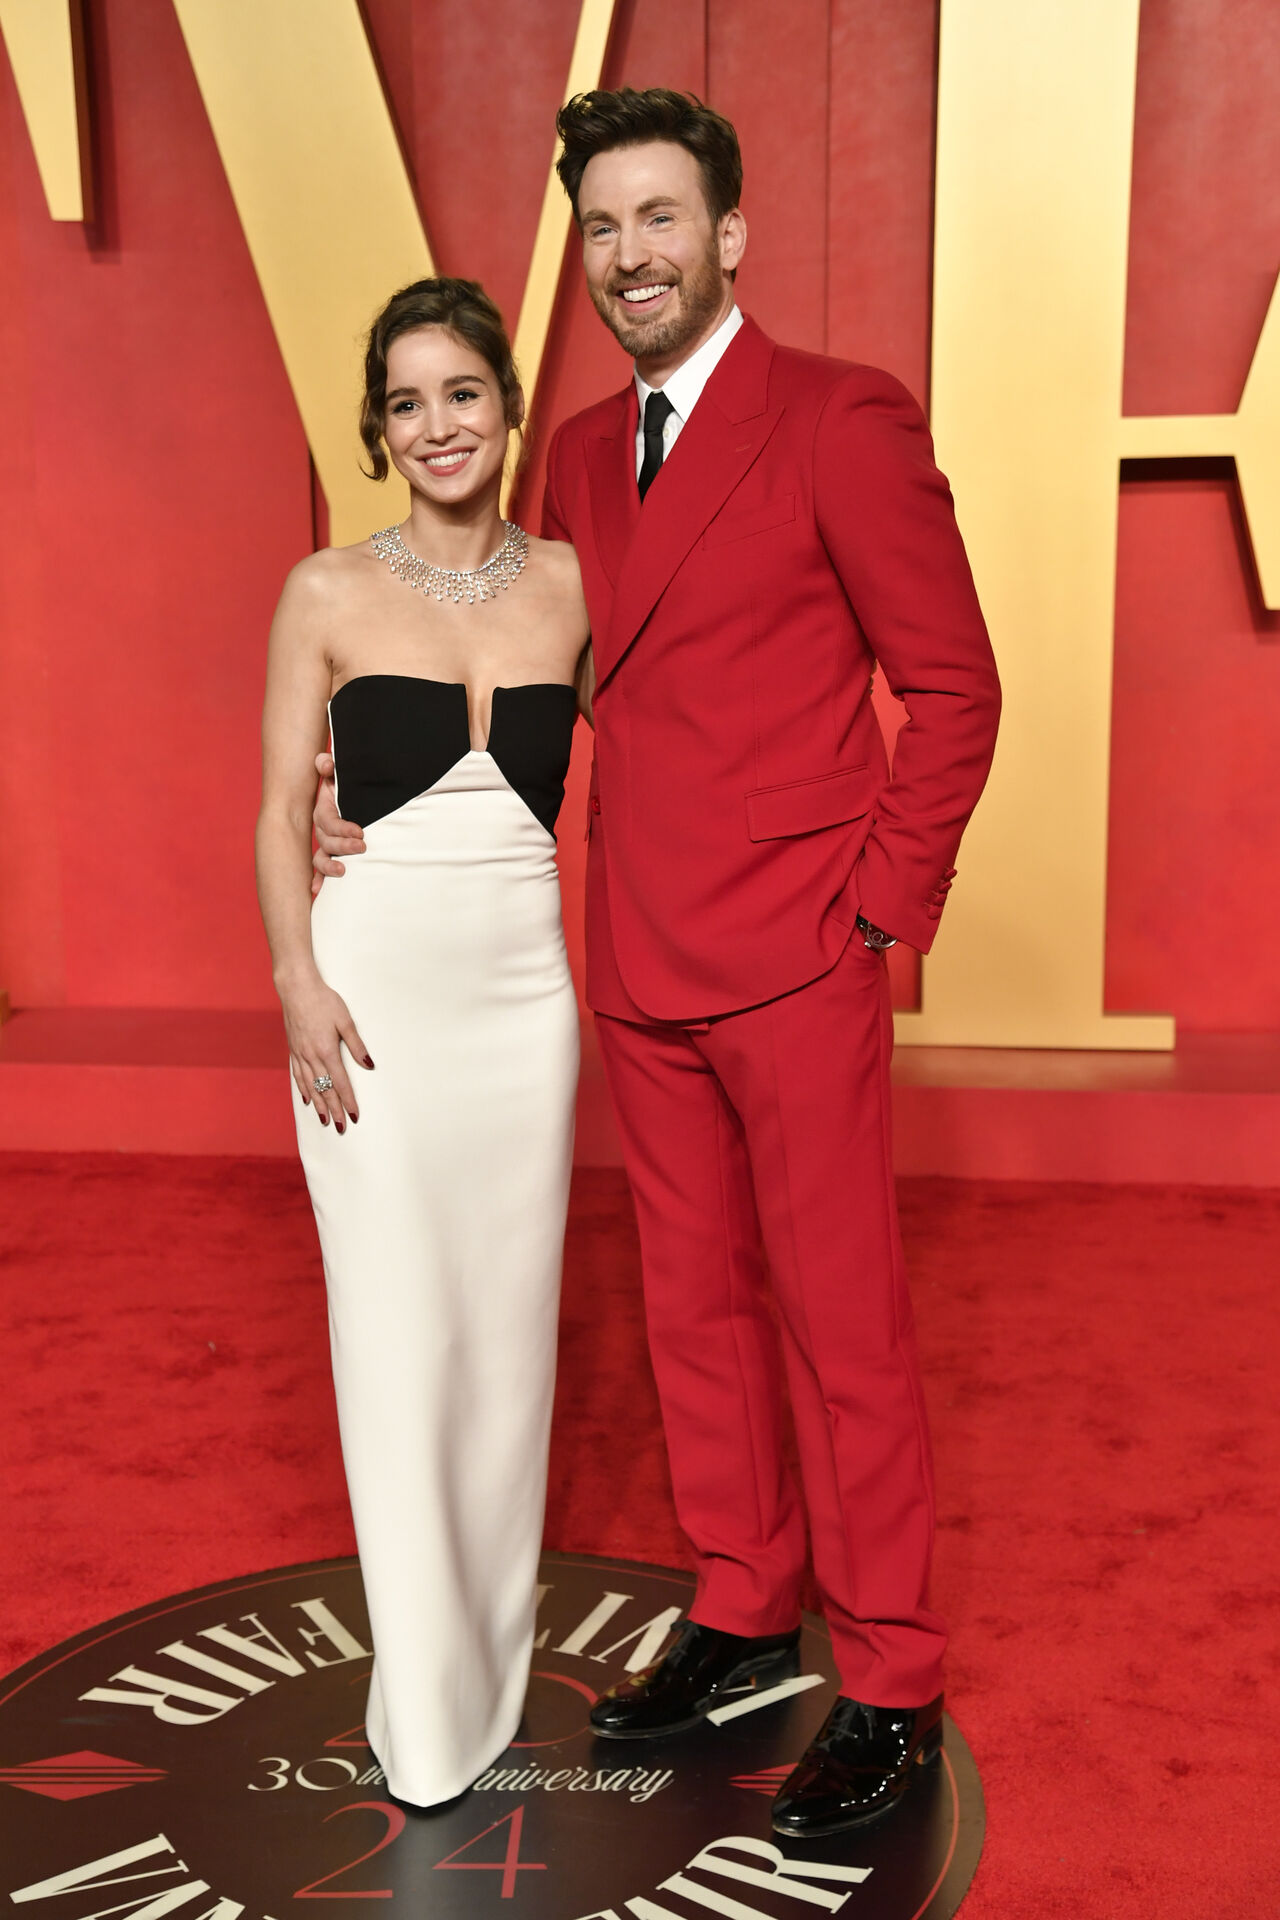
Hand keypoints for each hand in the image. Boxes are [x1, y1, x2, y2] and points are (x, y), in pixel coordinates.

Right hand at [279, 970, 373, 1129]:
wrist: (296, 988)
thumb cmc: (323, 1000)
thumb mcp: (345, 1020)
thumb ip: (357, 1045)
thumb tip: (369, 1065)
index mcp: (327, 1050)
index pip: (340, 1082)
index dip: (348, 1101)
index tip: (354, 1116)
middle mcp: (312, 1056)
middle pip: (325, 1090)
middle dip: (334, 1110)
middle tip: (340, 1127)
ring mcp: (300, 1054)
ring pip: (311, 1086)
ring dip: (319, 1105)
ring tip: (325, 1120)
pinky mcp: (293, 1049)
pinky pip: (298, 1075)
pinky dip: (304, 1090)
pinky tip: (308, 1099)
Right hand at [311, 752, 365, 896]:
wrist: (356, 795)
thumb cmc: (348, 785)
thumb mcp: (340, 774)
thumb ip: (329, 765)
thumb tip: (325, 762)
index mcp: (325, 809)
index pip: (329, 821)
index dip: (342, 828)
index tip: (360, 832)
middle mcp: (323, 828)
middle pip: (326, 841)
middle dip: (343, 846)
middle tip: (362, 847)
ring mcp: (326, 842)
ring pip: (321, 857)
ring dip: (329, 866)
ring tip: (343, 871)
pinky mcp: (332, 854)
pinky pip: (320, 869)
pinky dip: (319, 880)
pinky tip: (317, 891)